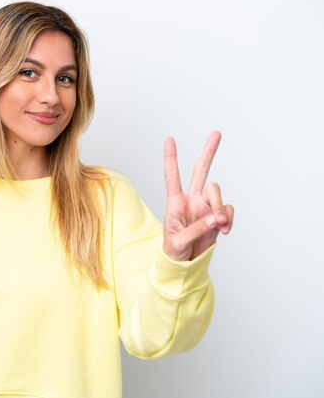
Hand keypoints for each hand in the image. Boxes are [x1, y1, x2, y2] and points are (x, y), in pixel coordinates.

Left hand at [162, 131, 233, 260]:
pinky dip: (229, 218)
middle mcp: (191, 199)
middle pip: (200, 171)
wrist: (185, 263)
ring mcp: (205, 206)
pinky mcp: (217, 216)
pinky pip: (228, 209)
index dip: (171, 158)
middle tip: (217, 133)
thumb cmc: (174, 251)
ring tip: (220, 224)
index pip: (171, 176)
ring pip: (217, 192)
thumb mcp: (177, 243)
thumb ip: (194, 230)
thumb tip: (213, 219)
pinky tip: (224, 229)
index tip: (169, 139)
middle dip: (209, 152)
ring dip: (219, 206)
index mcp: (175, 202)